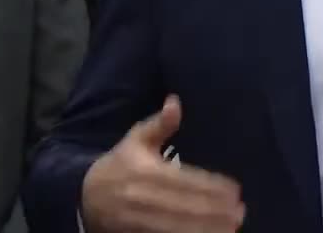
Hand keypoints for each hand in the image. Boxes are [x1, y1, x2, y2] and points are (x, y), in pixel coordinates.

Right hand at [81, 95, 244, 232]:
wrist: (83, 196)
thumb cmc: (118, 164)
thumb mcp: (135, 139)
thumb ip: (159, 124)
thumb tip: (175, 102)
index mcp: (144, 170)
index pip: (183, 180)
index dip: (210, 186)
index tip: (235, 190)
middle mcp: (141, 196)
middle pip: (183, 206)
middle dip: (213, 210)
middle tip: (240, 211)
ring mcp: (137, 219)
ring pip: (176, 227)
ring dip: (205, 228)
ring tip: (231, 227)